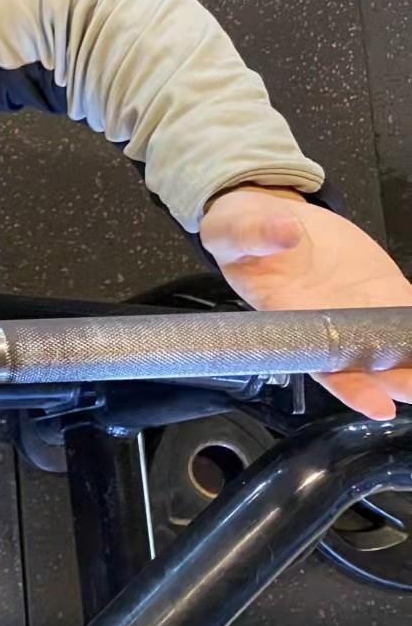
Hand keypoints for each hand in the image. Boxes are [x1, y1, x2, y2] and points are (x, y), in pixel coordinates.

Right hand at [200, 186, 411, 419]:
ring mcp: (358, 306)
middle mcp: (327, 322)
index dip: (352, 388)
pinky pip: (406, 312)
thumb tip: (284, 233)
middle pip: (366, 365)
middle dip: (396, 381)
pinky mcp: (379, 286)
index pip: (323, 365)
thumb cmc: (242, 237)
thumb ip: (253, 234)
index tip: (378, 406)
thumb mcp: (231, 232)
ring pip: (393, 344)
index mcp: (289, 319)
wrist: (270, 218)